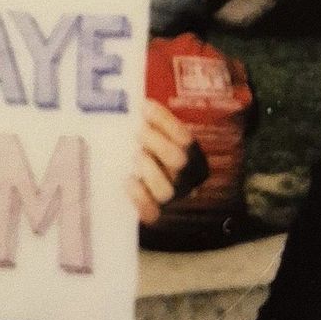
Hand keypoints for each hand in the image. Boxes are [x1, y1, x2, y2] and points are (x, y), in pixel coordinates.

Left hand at [128, 98, 195, 226]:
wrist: (147, 198)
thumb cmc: (150, 155)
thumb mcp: (157, 138)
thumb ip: (152, 124)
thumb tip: (136, 103)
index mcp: (192, 157)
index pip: (184, 138)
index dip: (165, 121)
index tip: (144, 106)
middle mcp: (185, 179)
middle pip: (178, 161)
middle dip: (157, 142)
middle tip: (138, 132)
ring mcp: (170, 199)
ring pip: (166, 189)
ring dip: (149, 170)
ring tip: (135, 157)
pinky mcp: (153, 215)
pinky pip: (151, 212)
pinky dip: (139, 196)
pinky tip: (128, 181)